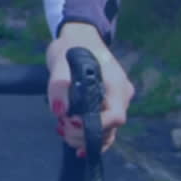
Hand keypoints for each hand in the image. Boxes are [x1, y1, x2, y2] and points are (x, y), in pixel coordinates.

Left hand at [46, 23, 134, 154]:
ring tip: (62, 131)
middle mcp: (122, 95)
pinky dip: (90, 137)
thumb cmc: (72, 46)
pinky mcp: (109, 105)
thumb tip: (59, 111)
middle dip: (84, 135)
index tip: (70, 121)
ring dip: (85, 138)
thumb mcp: (60, 61)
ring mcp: (118, 101)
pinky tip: (75, 143)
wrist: (81, 37)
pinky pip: (105, 128)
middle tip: (60, 127)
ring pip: (107, 132)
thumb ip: (59, 85)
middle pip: (110, 128)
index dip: (93, 126)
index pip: (115, 116)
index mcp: (116, 84)